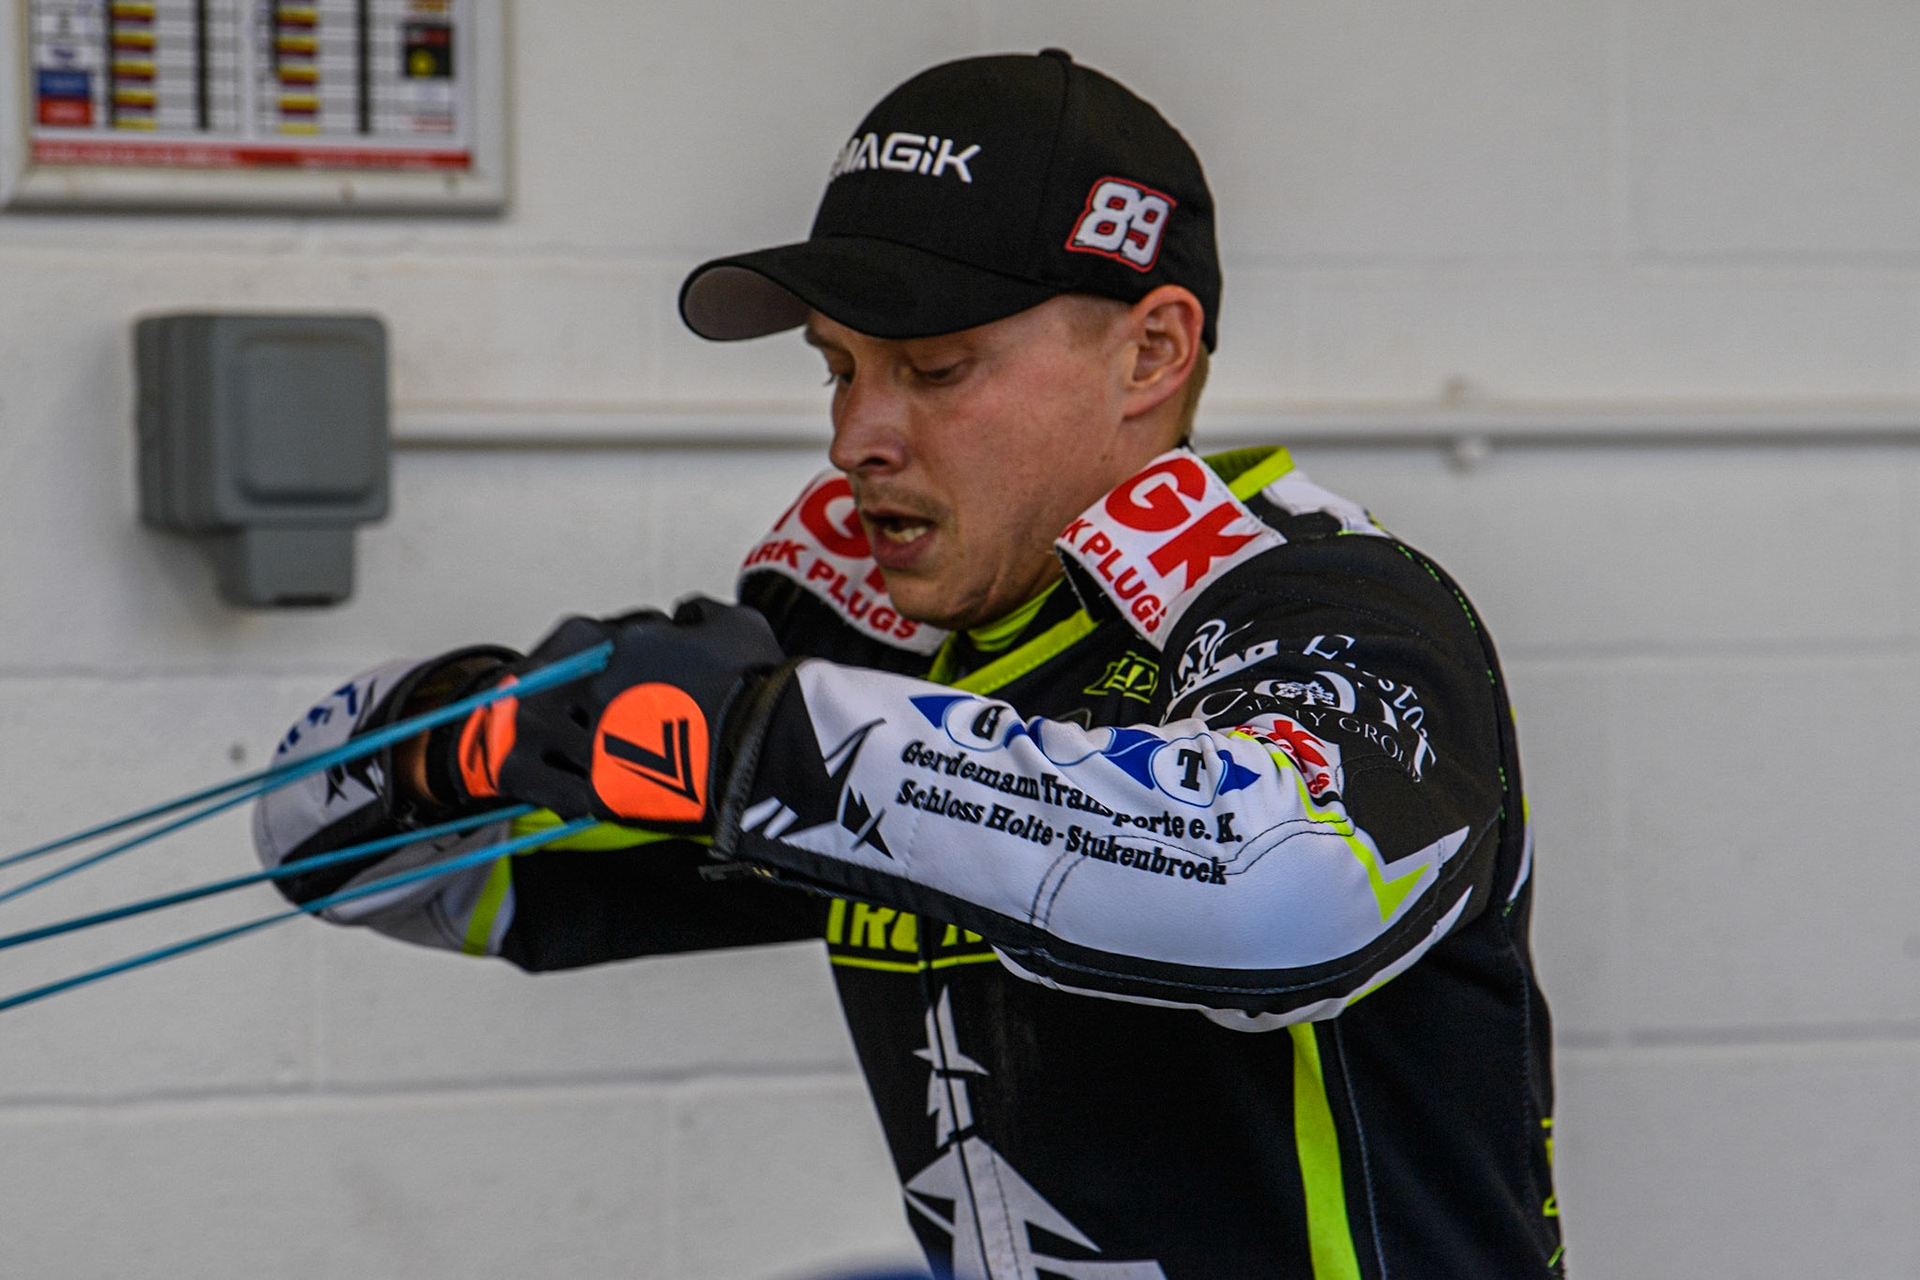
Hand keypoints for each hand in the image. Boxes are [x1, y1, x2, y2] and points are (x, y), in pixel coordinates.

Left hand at [449, 598, 784, 831]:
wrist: (769, 751)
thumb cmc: (757, 683)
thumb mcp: (736, 623)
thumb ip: (700, 613)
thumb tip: (686, 614)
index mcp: (620, 642)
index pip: (567, 642)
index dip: (558, 658)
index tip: (555, 671)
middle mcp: (593, 688)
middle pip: (536, 692)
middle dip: (533, 702)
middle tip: (534, 712)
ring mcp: (592, 740)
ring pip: (531, 741)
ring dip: (527, 744)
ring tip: (530, 752)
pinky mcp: (601, 791)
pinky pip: (549, 788)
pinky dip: (537, 786)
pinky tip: (539, 788)